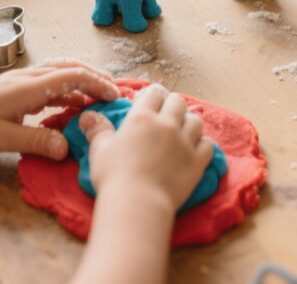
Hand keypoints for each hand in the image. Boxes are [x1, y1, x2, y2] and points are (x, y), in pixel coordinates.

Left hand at [0, 60, 119, 159]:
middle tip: (115, 92)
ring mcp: (21, 82)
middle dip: (96, 76)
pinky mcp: (15, 89)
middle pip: (70, 67)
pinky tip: (71, 106)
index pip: (73, 76)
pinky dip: (66, 91)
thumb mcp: (2, 138)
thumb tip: (68, 148)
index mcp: (28, 87)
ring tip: (99, 98)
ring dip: (82, 82)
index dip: (98, 83)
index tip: (116, 96)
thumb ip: (37, 141)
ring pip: (60, 73)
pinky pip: (48, 83)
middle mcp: (28, 78)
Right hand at [78, 86, 213, 209]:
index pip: (154, 93)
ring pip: (196, 121)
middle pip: (178, 102)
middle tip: (166, 114)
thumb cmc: (113, 175)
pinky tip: (195, 149)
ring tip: (182, 130)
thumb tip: (88, 116)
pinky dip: (202, 144)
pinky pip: (208, 144)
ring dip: (189, 122)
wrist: (138, 203)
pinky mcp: (197, 162)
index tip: (150, 101)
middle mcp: (167, 124)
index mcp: (142, 117)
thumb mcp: (100, 150)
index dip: (153, 94)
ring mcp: (185, 142)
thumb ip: (98, 130)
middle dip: (172, 104)